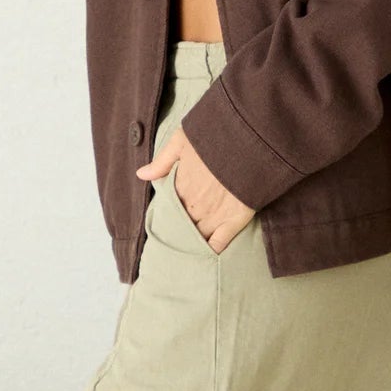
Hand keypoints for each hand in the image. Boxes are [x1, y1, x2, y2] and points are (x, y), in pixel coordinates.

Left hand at [136, 129, 256, 252]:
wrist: (249, 138)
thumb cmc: (215, 135)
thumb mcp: (182, 140)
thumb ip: (162, 160)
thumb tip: (141, 174)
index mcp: (180, 186)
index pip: (168, 208)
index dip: (168, 213)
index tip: (168, 217)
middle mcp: (194, 204)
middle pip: (181, 225)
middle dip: (179, 229)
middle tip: (177, 235)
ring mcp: (214, 214)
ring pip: (197, 236)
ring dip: (193, 241)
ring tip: (189, 248)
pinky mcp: (235, 218)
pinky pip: (220, 241)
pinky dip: (212, 249)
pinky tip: (207, 255)